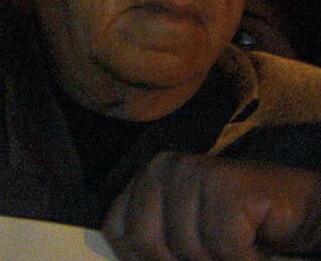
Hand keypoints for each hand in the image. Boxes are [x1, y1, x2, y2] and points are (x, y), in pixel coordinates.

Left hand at [103, 152, 320, 260]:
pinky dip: (246, 260)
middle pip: (146, 242)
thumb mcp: (189, 240)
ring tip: (241, 252)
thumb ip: (159, 248)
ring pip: (187, 248)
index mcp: (146, 180)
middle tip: (218, 258)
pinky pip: (222, 245)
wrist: (305, 215)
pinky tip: (259, 251)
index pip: (118, 232)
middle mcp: (164, 168)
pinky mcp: (228, 185)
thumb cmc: (244, 231)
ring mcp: (196, 172)